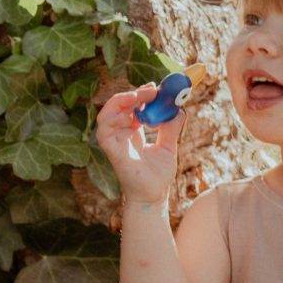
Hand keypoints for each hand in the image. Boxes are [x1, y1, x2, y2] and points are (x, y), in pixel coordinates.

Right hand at [95, 86, 182, 204]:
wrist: (154, 194)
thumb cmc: (159, 174)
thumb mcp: (169, 146)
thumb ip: (170, 128)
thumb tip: (179, 110)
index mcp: (132, 131)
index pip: (131, 106)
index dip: (141, 95)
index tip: (154, 88)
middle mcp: (120, 134)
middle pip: (118, 106)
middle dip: (134, 94)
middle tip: (151, 90)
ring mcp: (113, 141)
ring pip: (106, 113)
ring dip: (121, 102)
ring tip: (138, 97)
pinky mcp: (110, 150)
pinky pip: (103, 130)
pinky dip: (113, 119)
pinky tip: (130, 116)